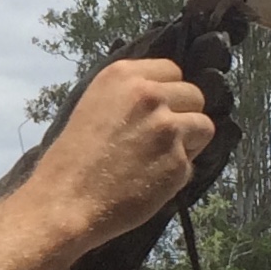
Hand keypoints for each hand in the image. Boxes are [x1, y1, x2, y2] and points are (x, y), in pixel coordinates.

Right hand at [27, 57, 215, 247]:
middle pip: (194, 95)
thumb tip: (163, 96)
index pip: (172, 70)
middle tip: (161, 137)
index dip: (168, 92)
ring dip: (189, 141)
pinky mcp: (178, 161)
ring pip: (204, 125)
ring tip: (162, 157)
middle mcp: (150, 95)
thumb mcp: (96, 103)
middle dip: (183, 114)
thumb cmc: (73, 156)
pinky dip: (177, 173)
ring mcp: (167, 128)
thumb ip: (130, 94)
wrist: (66, 199)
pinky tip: (152, 181)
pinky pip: (192, 163)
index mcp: (125, 75)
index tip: (157, 109)